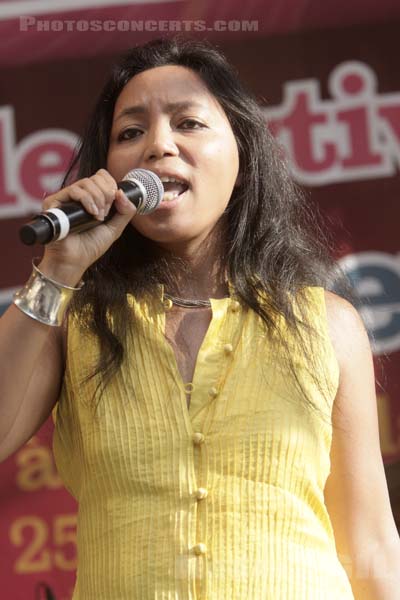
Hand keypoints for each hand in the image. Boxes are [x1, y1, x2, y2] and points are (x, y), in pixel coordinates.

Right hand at [38, 169, 136, 285]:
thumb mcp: (115, 228)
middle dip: (106, 194)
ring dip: (98, 198)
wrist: (74, 261)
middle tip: (106, 213)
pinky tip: (92, 214)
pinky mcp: (54, 202)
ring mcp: (65, 198)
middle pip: (95, 178)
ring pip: (85, 182)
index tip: (114, 203)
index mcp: (91, 198)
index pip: (101, 177)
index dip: (111, 185)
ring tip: (99, 216)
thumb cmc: (91, 247)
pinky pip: (73, 190)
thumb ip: (125, 212)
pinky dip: (87, 200)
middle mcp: (77, 196)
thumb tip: (122, 192)